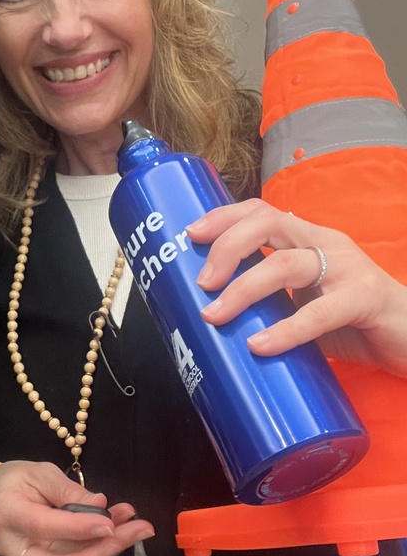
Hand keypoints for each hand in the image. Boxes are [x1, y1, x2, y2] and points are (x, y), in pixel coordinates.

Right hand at [0, 460, 153, 555]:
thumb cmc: (16, 479)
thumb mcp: (41, 472)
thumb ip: (69, 491)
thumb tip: (100, 508)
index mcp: (7, 514)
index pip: (45, 527)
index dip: (78, 528)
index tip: (111, 523)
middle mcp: (13, 548)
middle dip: (98, 554)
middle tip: (134, 531)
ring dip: (106, 551)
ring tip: (136, 527)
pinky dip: (98, 549)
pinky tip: (121, 531)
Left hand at [187, 198, 406, 376]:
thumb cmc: (353, 322)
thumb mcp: (303, 302)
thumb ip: (269, 300)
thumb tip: (212, 315)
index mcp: (307, 239)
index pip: (259, 211)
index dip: (222, 217)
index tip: (190, 235)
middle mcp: (325, 243)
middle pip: (267, 223)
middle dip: (226, 248)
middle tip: (202, 282)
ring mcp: (347, 267)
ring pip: (284, 264)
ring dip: (242, 289)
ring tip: (215, 315)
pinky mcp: (364, 298)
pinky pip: (319, 312)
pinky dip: (285, 329)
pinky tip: (260, 345)